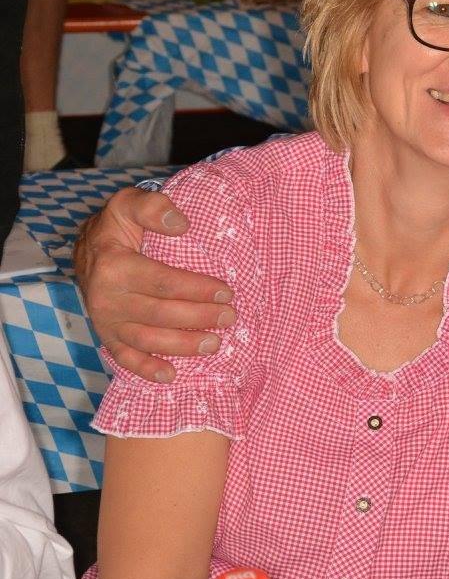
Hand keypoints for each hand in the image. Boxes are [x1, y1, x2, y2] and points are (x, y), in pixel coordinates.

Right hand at [75, 188, 235, 382]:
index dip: (198, 289)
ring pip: (147, 339)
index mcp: (115, 266)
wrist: (88, 249)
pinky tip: (172, 376)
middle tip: (230, 318)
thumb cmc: (117, 226)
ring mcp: (106, 320)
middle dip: (199, 318)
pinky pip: (124, 358)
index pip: (164, 283)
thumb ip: (152, 206)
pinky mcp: (107, 335)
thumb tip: (181, 224)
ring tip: (215, 344)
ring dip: (183, 346)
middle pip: (160, 314)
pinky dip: (147, 370)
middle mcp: (107, 297)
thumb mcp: (129, 203)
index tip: (227, 292)